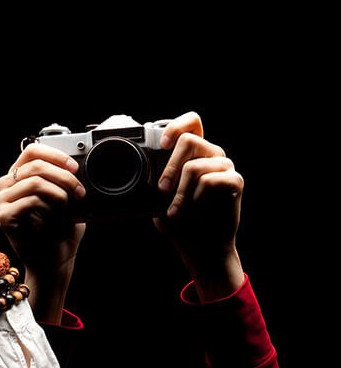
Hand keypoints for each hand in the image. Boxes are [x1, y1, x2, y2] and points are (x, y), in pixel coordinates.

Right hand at [0, 143, 87, 274]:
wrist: (55, 260)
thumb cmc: (60, 229)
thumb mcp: (65, 197)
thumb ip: (62, 178)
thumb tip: (76, 163)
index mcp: (18, 176)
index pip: (31, 150)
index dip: (55, 155)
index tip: (75, 167)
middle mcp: (5, 185)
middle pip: (35, 165)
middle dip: (64, 177)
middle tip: (80, 192)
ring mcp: (1, 200)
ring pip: (35, 182)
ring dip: (60, 194)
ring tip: (68, 208)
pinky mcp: (3, 216)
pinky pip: (31, 201)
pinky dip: (50, 208)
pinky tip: (55, 218)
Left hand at [153, 112, 245, 298]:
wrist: (199, 246)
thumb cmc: (177, 219)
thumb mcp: (157, 194)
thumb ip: (154, 173)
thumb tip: (133, 160)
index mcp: (193, 152)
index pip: (191, 122)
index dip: (175, 126)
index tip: (160, 145)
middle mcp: (211, 154)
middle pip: (189, 140)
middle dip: (169, 166)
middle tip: (162, 190)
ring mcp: (225, 167)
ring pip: (195, 165)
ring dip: (179, 192)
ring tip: (176, 210)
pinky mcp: (235, 181)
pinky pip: (210, 180)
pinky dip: (195, 198)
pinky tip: (194, 210)